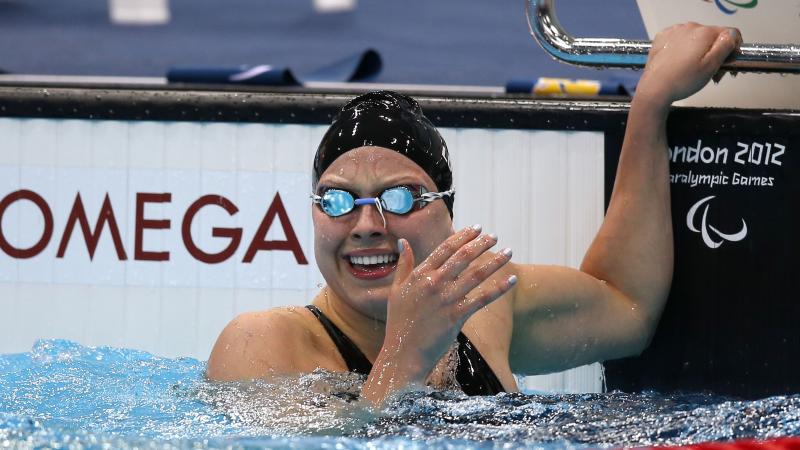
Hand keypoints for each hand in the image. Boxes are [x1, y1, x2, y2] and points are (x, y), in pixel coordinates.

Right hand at [382, 225, 515, 376]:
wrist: (403, 352)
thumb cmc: (399, 322)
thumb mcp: (396, 290)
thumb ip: (403, 265)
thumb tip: (404, 242)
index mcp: (420, 274)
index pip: (445, 248)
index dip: (463, 236)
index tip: (477, 228)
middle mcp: (434, 283)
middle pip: (463, 257)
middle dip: (482, 244)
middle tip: (495, 236)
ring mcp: (446, 299)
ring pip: (476, 275)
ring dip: (495, 262)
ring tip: (509, 252)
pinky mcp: (457, 316)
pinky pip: (482, 298)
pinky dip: (499, 288)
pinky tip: (511, 280)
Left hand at [636, 23, 742, 106]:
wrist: (654, 89)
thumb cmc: (684, 80)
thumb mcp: (711, 66)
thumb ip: (726, 46)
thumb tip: (732, 36)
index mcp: (704, 32)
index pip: (730, 34)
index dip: (732, 50)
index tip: (727, 66)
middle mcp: (689, 27)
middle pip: (712, 36)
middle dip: (715, 53)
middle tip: (711, 73)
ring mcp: (674, 31)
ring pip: (696, 38)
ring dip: (699, 51)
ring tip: (694, 70)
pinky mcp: (662, 38)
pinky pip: (679, 40)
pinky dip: (683, 49)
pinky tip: (679, 63)